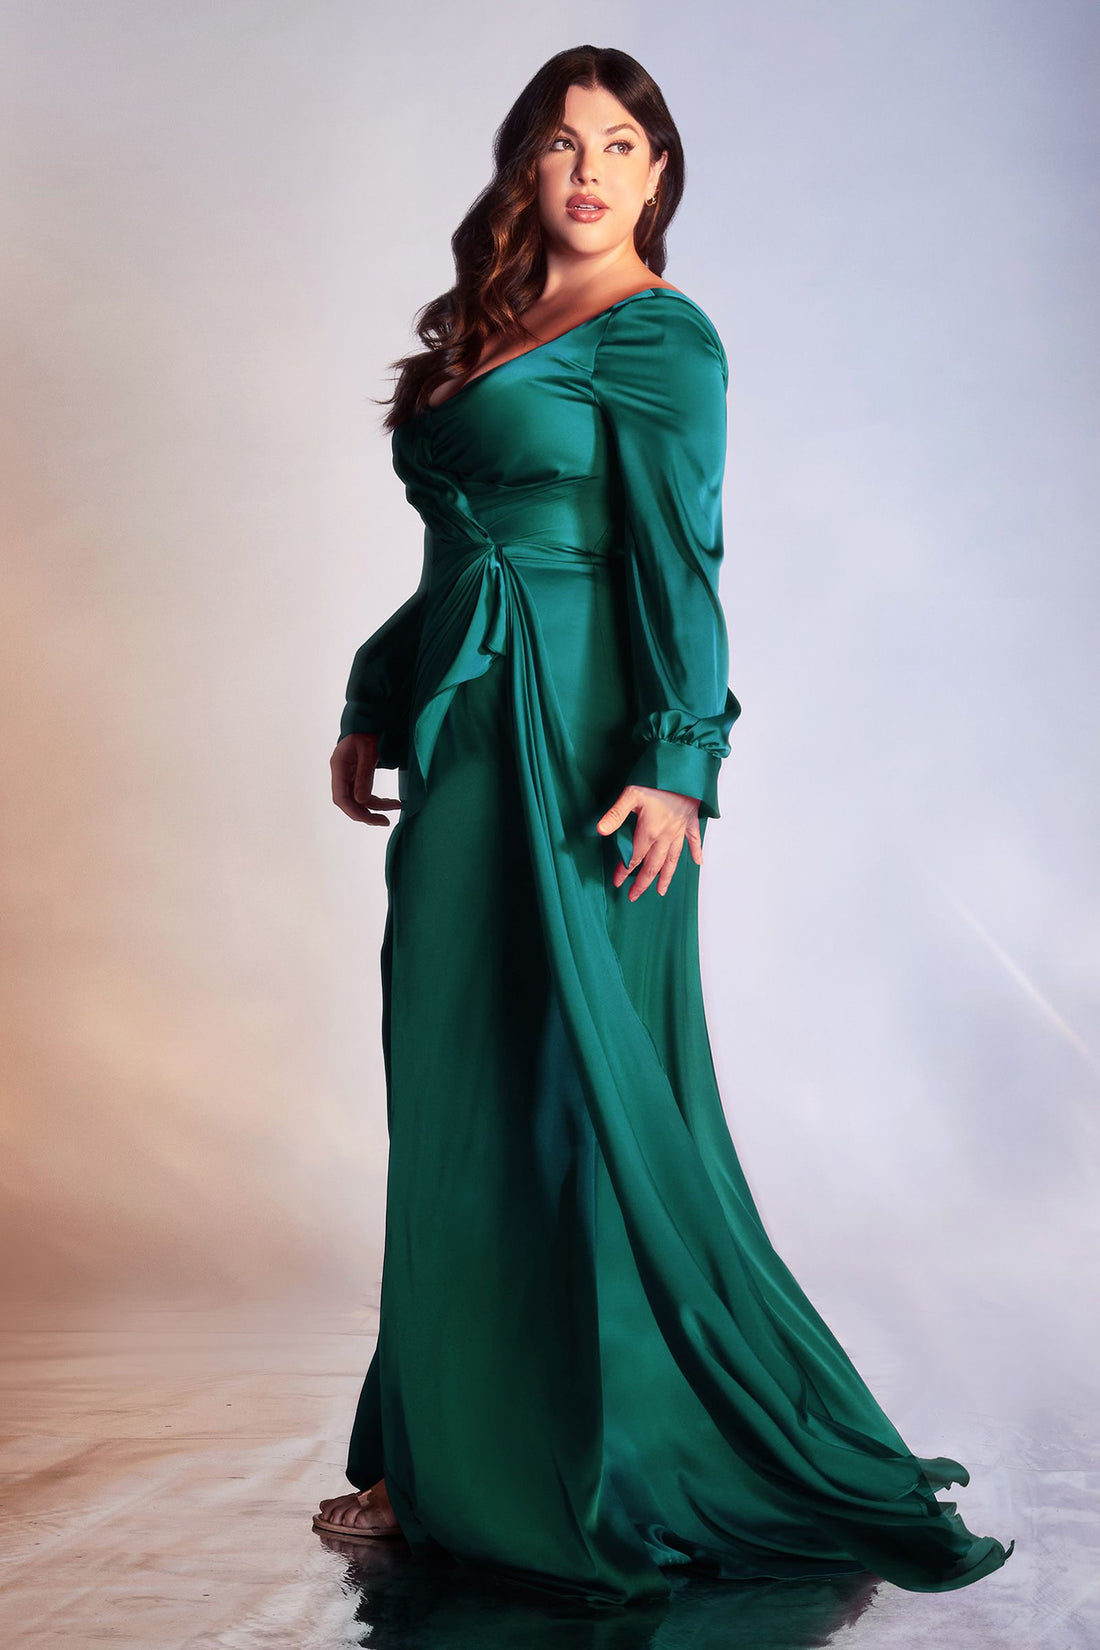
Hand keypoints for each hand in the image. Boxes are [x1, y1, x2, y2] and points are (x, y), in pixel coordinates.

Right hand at [331, 732, 402, 825]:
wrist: (370, 721)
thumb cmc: (368, 732)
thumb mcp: (369, 752)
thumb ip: (364, 776)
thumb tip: (361, 801)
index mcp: (339, 767)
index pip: (341, 798)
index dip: (354, 812)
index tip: (372, 820)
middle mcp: (341, 773)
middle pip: (349, 802)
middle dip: (367, 814)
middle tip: (385, 822)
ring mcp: (348, 776)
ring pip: (359, 799)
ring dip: (376, 807)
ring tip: (396, 807)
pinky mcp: (357, 776)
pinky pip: (365, 793)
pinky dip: (378, 800)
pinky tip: (392, 802)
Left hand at [596, 784, 702, 899]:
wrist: (685, 769)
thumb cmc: (657, 780)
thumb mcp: (631, 794)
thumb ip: (615, 815)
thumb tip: (599, 831)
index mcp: (649, 832)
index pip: (634, 858)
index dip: (624, 871)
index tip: (618, 883)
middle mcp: (666, 836)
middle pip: (653, 865)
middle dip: (643, 882)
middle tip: (635, 896)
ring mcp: (680, 830)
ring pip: (673, 859)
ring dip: (666, 876)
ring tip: (662, 891)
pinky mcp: (691, 821)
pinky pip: (694, 840)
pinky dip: (696, 852)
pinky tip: (698, 862)